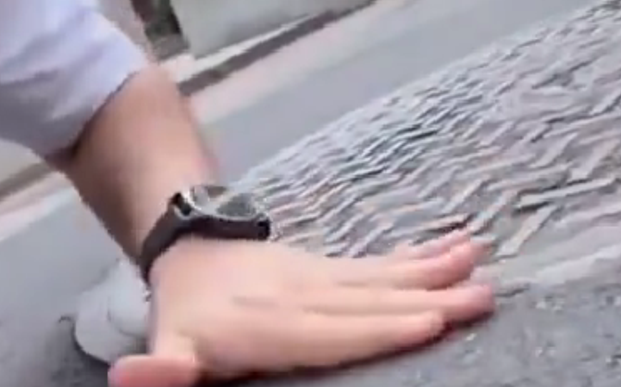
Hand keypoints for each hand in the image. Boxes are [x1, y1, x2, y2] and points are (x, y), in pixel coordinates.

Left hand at [107, 231, 494, 386]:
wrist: (190, 251)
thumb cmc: (187, 318)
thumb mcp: (170, 344)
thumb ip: (166, 366)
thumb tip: (140, 377)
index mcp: (273, 326)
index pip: (333, 331)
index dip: (379, 327)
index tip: (428, 319)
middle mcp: (306, 297)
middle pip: (372, 302)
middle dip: (428, 299)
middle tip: (480, 295)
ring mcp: (325, 278)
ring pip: (385, 277)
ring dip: (435, 272)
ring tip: (478, 262)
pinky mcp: (336, 268)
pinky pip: (383, 264)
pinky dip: (422, 257)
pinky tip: (459, 248)